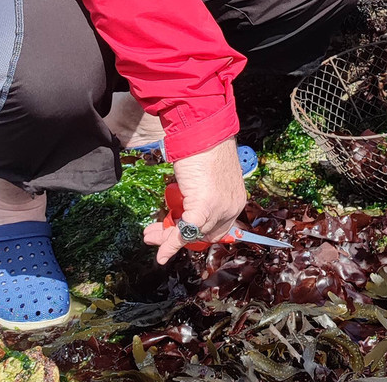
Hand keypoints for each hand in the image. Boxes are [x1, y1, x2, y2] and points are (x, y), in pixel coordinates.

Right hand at [142, 137, 246, 263]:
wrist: (202, 132)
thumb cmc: (204, 147)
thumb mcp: (208, 176)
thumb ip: (205, 192)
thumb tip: (191, 199)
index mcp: (236, 199)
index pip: (216, 227)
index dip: (196, 233)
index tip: (178, 232)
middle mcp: (231, 207)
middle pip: (203, 234)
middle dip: (178, 238)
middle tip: (157, 236)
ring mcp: (219, 209)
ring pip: (192, 234)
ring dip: (169, 240)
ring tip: (150, 236)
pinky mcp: (204, 207)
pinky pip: (185, 231)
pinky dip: (171, 244)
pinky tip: (161, 252)